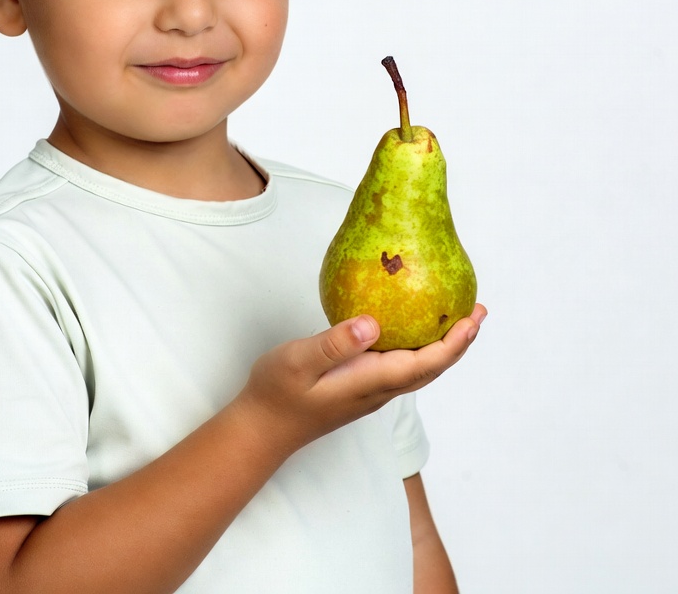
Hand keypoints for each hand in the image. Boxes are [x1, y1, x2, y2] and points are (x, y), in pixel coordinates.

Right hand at [236, 304, 486, 457]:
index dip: (454, 342)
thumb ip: (335, 343)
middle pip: (431, 367)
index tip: (473, 316)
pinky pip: (400, 365)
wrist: (262, 429)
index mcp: (371, 381)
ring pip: (418, 368)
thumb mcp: (299, 361)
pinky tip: (408, 327)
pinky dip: (418, 346)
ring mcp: (370, 390)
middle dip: (459, 341)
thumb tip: (372, 323)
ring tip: (454, 317)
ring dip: (442, 345)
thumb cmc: (277, 393)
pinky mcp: (359, 386)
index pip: (426, 363)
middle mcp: (379, 389)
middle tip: (477, 310)